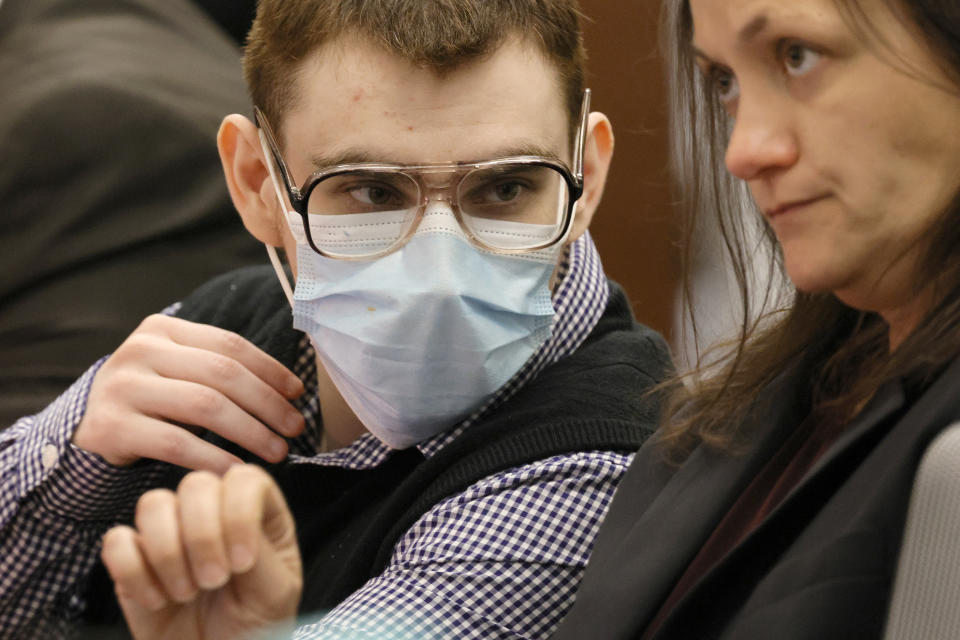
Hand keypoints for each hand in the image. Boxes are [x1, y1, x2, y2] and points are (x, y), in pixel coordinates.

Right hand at [74, 314, 304, 472]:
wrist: (83, 434)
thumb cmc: (148, 404)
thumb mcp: (178, 374)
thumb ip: (220, 372)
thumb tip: (290, 391)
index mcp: (162, 330)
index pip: (230, 345)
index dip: (271, 370)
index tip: (298, 394)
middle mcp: (139, 351)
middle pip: (223, 374)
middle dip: (268, 403)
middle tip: (296, 428)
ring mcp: (122, 387)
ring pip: (205, 406)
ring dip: (251, 432)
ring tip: (278, 452)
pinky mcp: (111, 427)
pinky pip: (177, 444)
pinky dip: (215, 458)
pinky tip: (238, 471)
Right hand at [101, 465, 302, 639]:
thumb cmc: (253, 628)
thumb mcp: (275, 595)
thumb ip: (263, 555)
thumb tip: (234, 528)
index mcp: (259, 513)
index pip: (245, 479)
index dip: (240, 515)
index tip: (242, 564)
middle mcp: (214, 512)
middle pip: (196, 484)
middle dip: (203, 537)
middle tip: (213, 581)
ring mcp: (171, 530)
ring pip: (153, 504)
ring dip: (168, 554)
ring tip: (187, 593)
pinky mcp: (133, 557)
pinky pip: (117, 541)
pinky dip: (135, 574)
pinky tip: (158, 600)